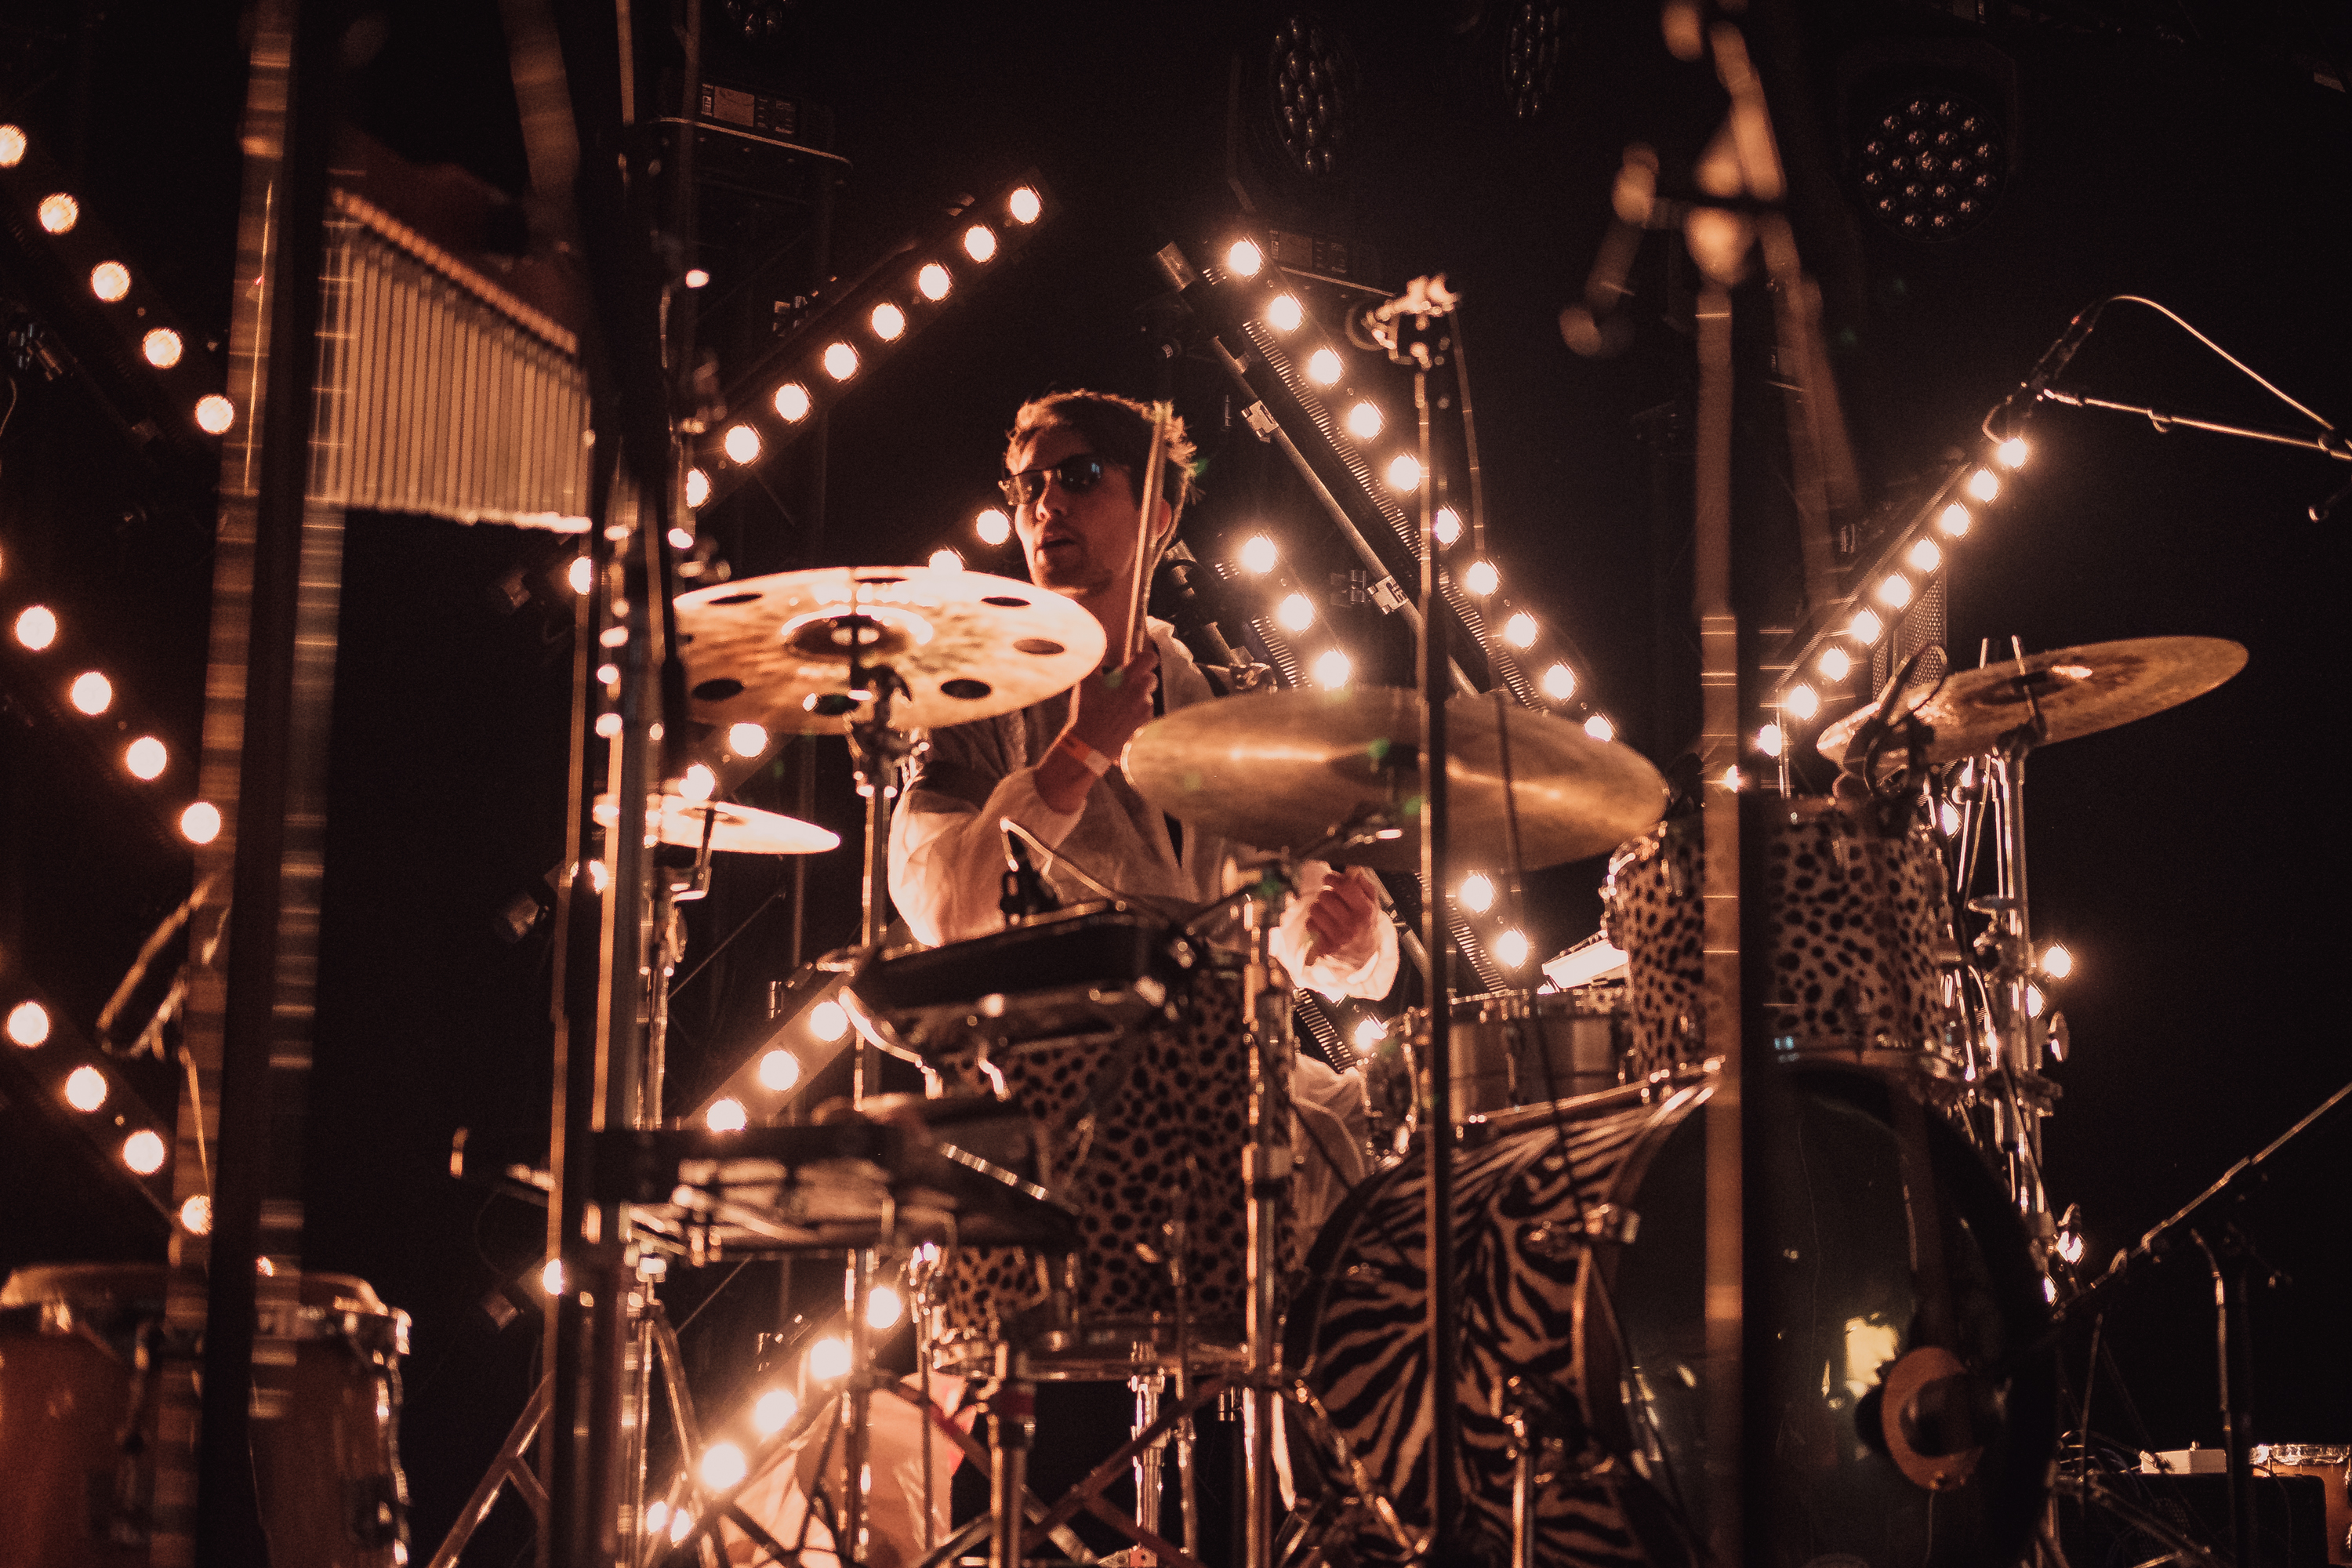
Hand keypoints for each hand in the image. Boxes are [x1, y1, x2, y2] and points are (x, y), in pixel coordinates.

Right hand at [1066, 640, 1160, 761]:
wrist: (1091, 743)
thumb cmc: (1087, 711)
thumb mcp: (1086, 682)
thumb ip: (1095, 661)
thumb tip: (1096, 645)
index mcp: (1128, 678)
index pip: (1150, 658)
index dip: (1145, 658)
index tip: (1137, 660)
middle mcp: (1140, 692)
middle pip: (1151, 678)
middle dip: (1140, 679)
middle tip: (1125, 685)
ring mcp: (1145, 709)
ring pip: (1148, 696)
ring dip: (1138, 697)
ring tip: (1119, 706)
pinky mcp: (1145, 723)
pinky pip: (1146, 712)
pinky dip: (1137, 713)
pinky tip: (1122, 718)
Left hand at [1302, 867, 1378, 964]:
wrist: (1363, 953)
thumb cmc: (1365, 925)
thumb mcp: (1371, 904)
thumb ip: (1364, 885)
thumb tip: (1355, 869)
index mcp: (1365, 911)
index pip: (1346, 886)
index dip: (1334, 879)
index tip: (1329, 878)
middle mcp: (1352, 924)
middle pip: (1326, 896)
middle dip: (1326, 894)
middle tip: (1331, 900)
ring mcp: (1338, 936)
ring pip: (1315, 909)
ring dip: (1318, 907)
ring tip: (1327, 912)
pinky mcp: (1326, 946)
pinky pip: (1310, 924)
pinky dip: (1314, 922)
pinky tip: (1323, 925)